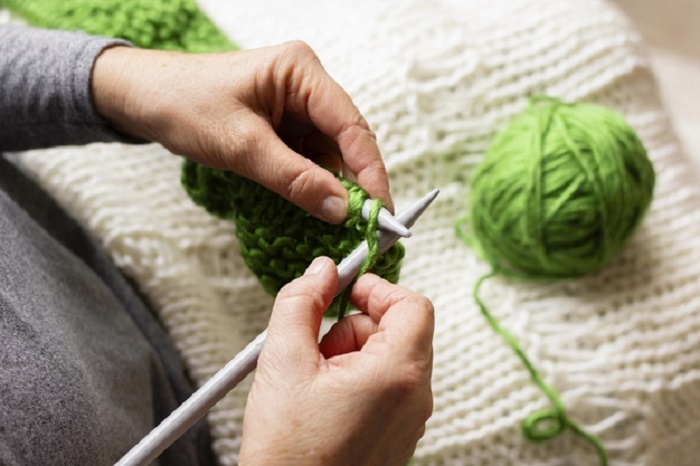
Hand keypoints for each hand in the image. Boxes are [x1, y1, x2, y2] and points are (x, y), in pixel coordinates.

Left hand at [90, 42, 391, 222]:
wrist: (142, 98)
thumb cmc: (184, 105)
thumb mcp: (241, 146)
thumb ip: (294, 179)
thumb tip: (341, 210)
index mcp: (301, 72)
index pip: (351, 125)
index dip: (371, 171)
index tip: (381, 212)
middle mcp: (306, 84)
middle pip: (346, 139)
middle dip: (355, 183)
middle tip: (367, 226)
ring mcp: (295, 104)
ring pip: (328, 152)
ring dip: (333, 186)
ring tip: (340, 223)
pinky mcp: (283, 123)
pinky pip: (308, 156)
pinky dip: (312, 182)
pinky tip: (316, 206)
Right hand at [239, 257, 433, 465]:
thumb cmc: (289, 451)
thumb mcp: (283, 360)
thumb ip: (301, 302)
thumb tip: (321, 269)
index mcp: (398, 373)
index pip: (412, 305)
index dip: (377, 288)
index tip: (345, 290)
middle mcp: (416, 397)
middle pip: (399, 330)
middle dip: (355, 326)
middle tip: (316, 346)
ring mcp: (410, 420)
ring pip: (390, 358)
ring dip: (351, 354)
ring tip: (313, 381)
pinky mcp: (398, 435)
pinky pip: (387, 388)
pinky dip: (357, 379)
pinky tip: (322, 401)